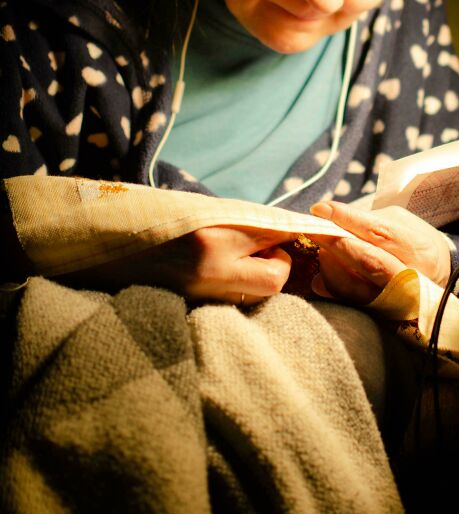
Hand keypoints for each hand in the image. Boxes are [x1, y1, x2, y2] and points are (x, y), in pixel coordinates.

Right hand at [55, 225, 295, 304]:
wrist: (93, 248)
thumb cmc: (145, 218)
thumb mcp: (193, 207)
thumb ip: (235, 217)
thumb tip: (276, 226)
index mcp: (213, 232)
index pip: (275, 231)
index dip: (295, 230)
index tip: (311, 230)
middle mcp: (212, 266)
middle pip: (278, 277)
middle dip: (280, 264)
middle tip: (263, 250)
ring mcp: (201, 292)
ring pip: (259, 294)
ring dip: (260, 277)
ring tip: (238, 261)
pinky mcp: (191, 307)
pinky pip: (234, 302)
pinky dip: (239, 289)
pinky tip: (222, 275)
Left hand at [307, 201, 450, 305]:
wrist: (438, 276)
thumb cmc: (412, 241)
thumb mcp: (399, 222)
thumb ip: (366, 221)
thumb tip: (327, 217)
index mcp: (418, 248)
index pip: (380, 233)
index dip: (348, 220)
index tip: (320, 209)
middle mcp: (410, 278)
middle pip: (368, 262)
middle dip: (335, 243)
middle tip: (312, 229)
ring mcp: (395, 301)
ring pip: (355, 287)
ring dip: (330, 266)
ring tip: (321, 250)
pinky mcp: (379, 316)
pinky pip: (348, 303)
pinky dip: (330, 287)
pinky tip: (321, 275)